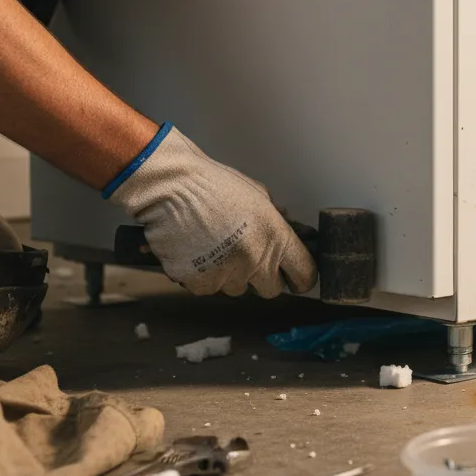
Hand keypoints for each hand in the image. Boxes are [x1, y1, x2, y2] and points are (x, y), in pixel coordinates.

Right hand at [106, 126, 317, 297]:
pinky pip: (209, 288)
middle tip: (247, 257)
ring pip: (237, 288)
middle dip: (263, 277)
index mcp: (275, 237)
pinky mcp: (200, 283)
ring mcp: (227, 274)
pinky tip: (197, 252)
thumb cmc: (212, 185)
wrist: (170, 187)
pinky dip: (203, 275)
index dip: (301, 278)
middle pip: (271, 290)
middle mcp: (255, 260)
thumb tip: (286, 233)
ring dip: (230, 274)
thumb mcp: (258, 195)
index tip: (296, 277)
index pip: (304, 274)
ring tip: (214, 246)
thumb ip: (275, 221)